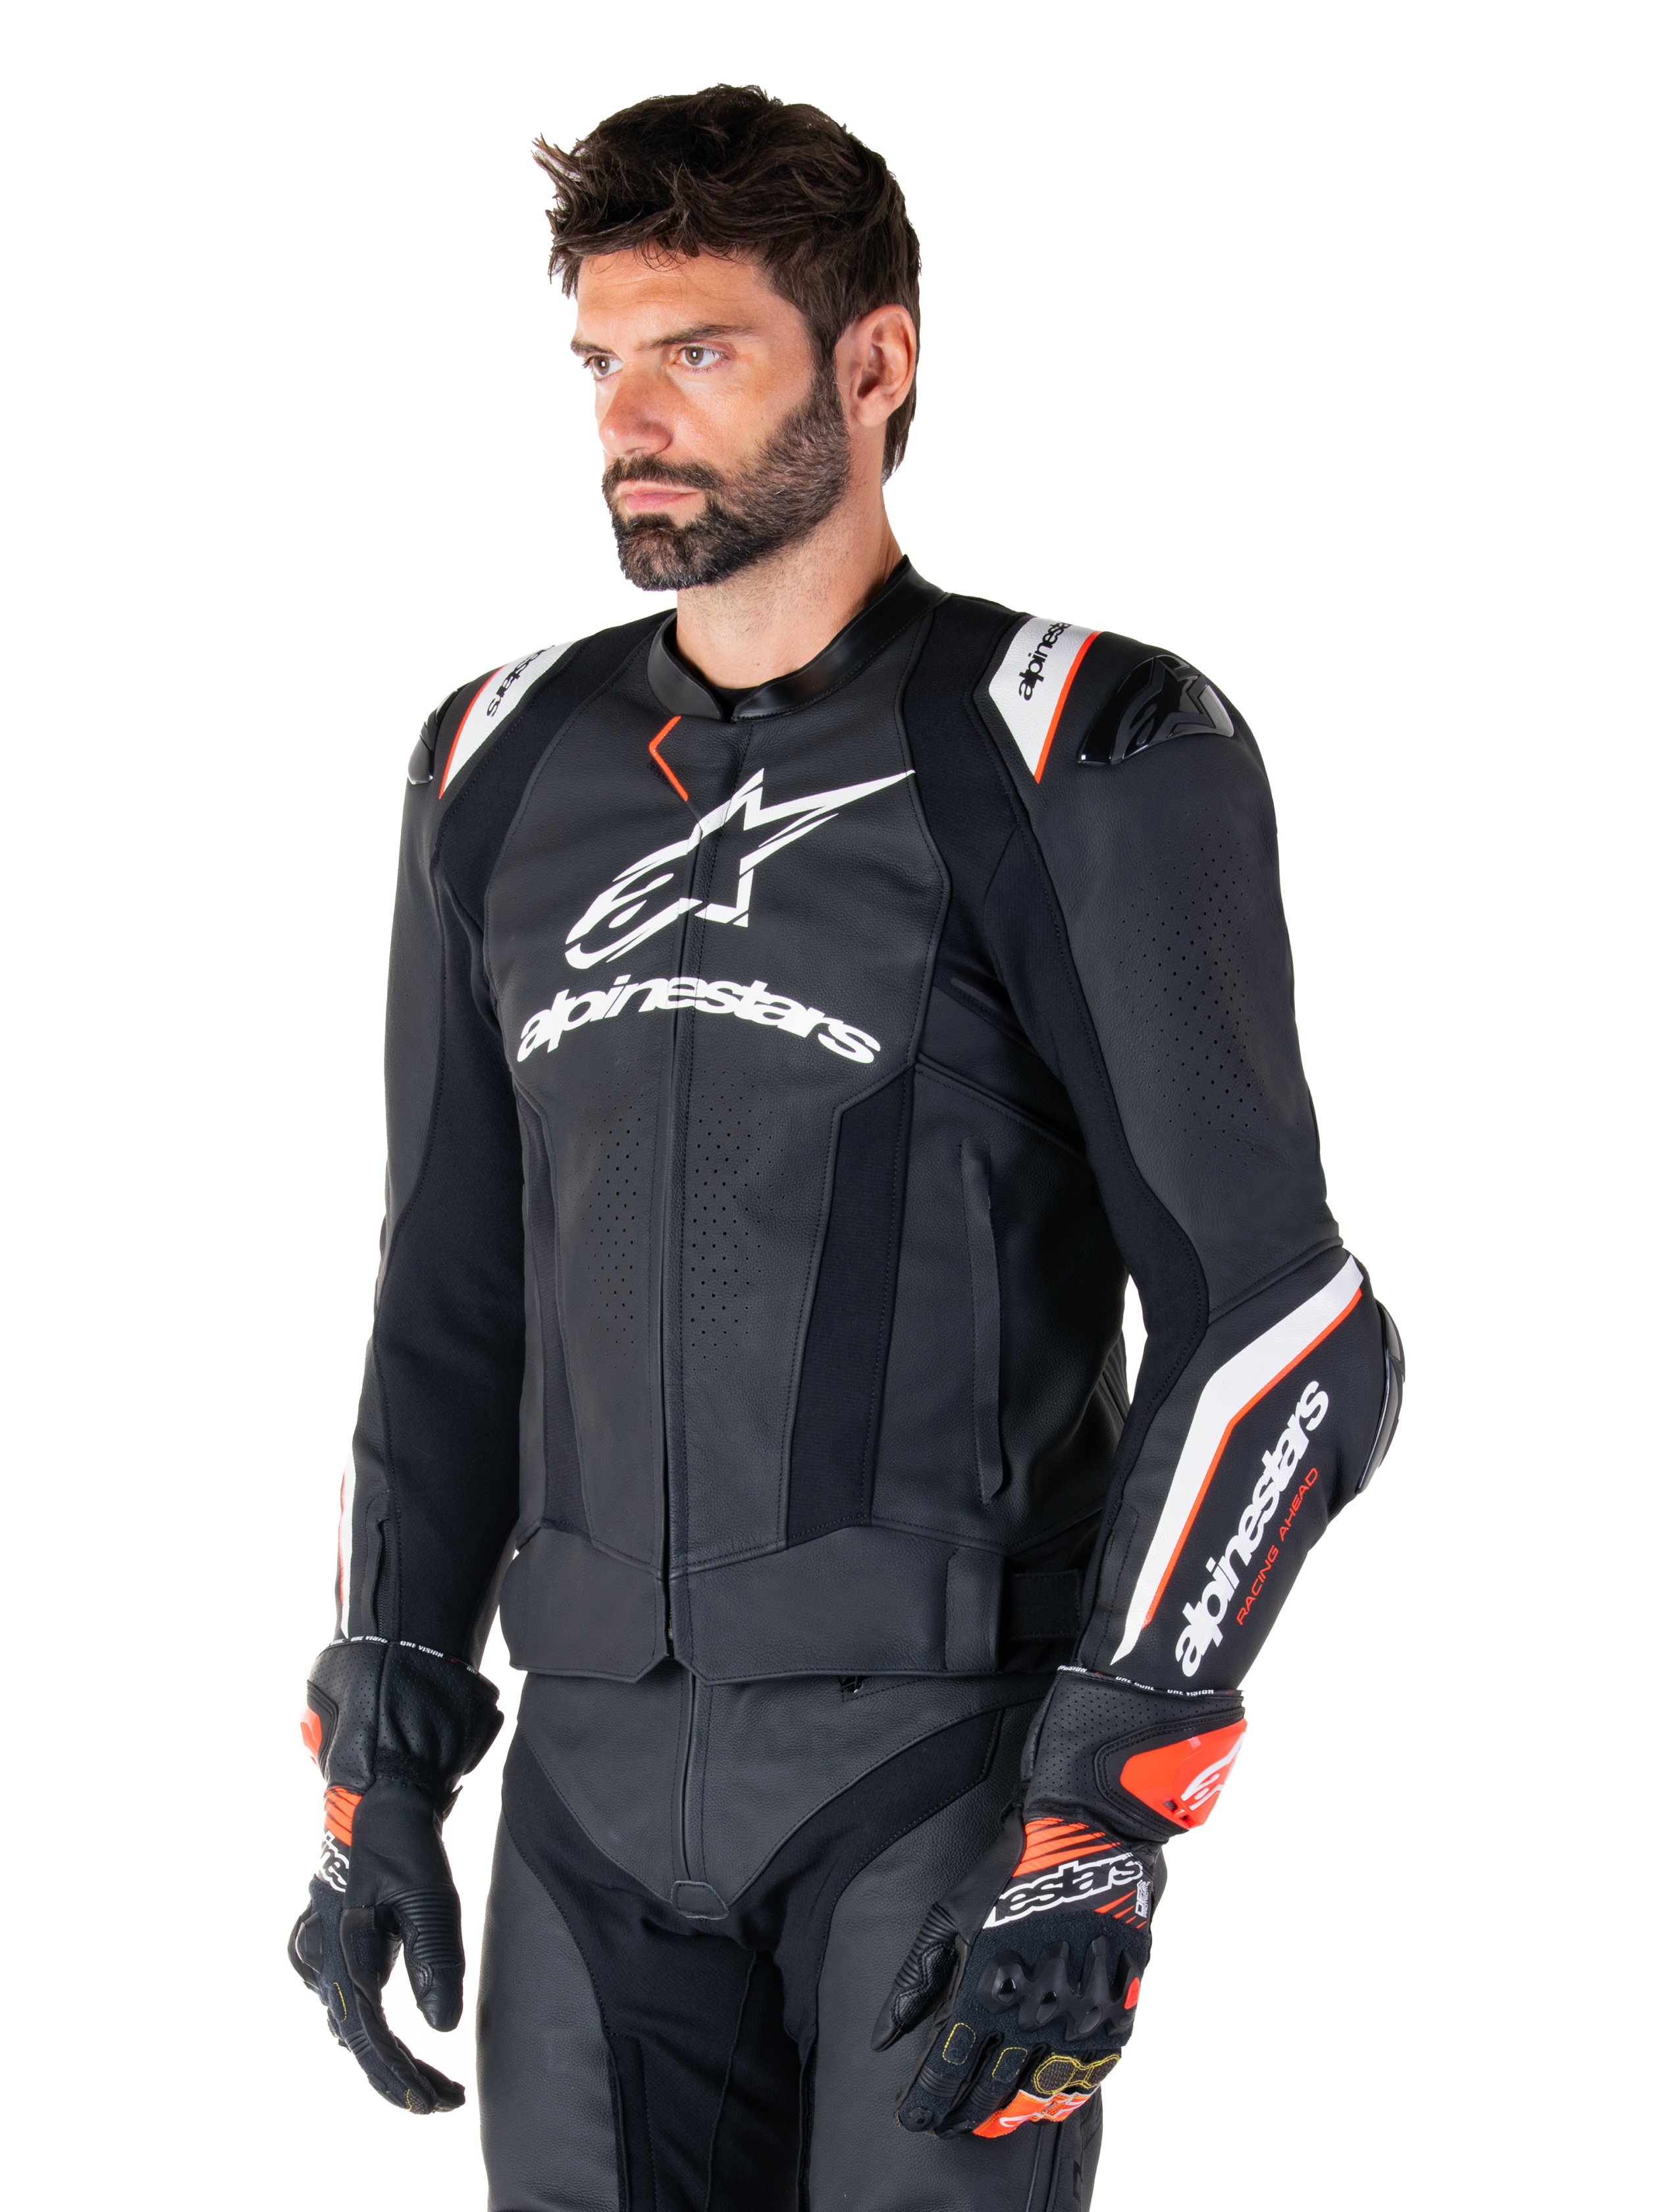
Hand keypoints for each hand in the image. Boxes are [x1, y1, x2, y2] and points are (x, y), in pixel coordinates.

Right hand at [287, 1778, 469, 2115]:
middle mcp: (320, 1963)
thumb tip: (442, 2025)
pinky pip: (355, 2008)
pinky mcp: (332, 1956)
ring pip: (355, 2027)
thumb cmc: (404, 1847)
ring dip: (392, 2058)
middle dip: (399, 2076)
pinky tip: (415, 2053)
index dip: (396, 2074)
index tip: (430, 2104)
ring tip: (438, 2088)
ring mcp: (320, 1961)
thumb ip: (435, 1958)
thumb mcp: (430, 1896)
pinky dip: (383, 2033)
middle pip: (359, 2037)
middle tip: (446, 2104)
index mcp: (340, 1950)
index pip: (365, 2031)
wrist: (378, 1806)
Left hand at [874, 1808, 1165, 2137]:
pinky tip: (1044, 2106)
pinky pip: (1086, 2076)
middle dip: (961, 2114)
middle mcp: (1028, 2017)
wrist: (1087, 1844)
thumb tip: (881, 2038)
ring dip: (1009, 2116)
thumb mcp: (947, 1917)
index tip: (910, 2121)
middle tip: (944, 2127)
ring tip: (987, 2127)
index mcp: (983, 1993)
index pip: (946, 2069)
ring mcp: (1074, 2021)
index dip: (925, 2101)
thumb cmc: (1007, 1877)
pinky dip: (1062, 2098)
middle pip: (988, 2089)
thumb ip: (914, 1981)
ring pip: (1037, 2094)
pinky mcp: (1113, 2017)